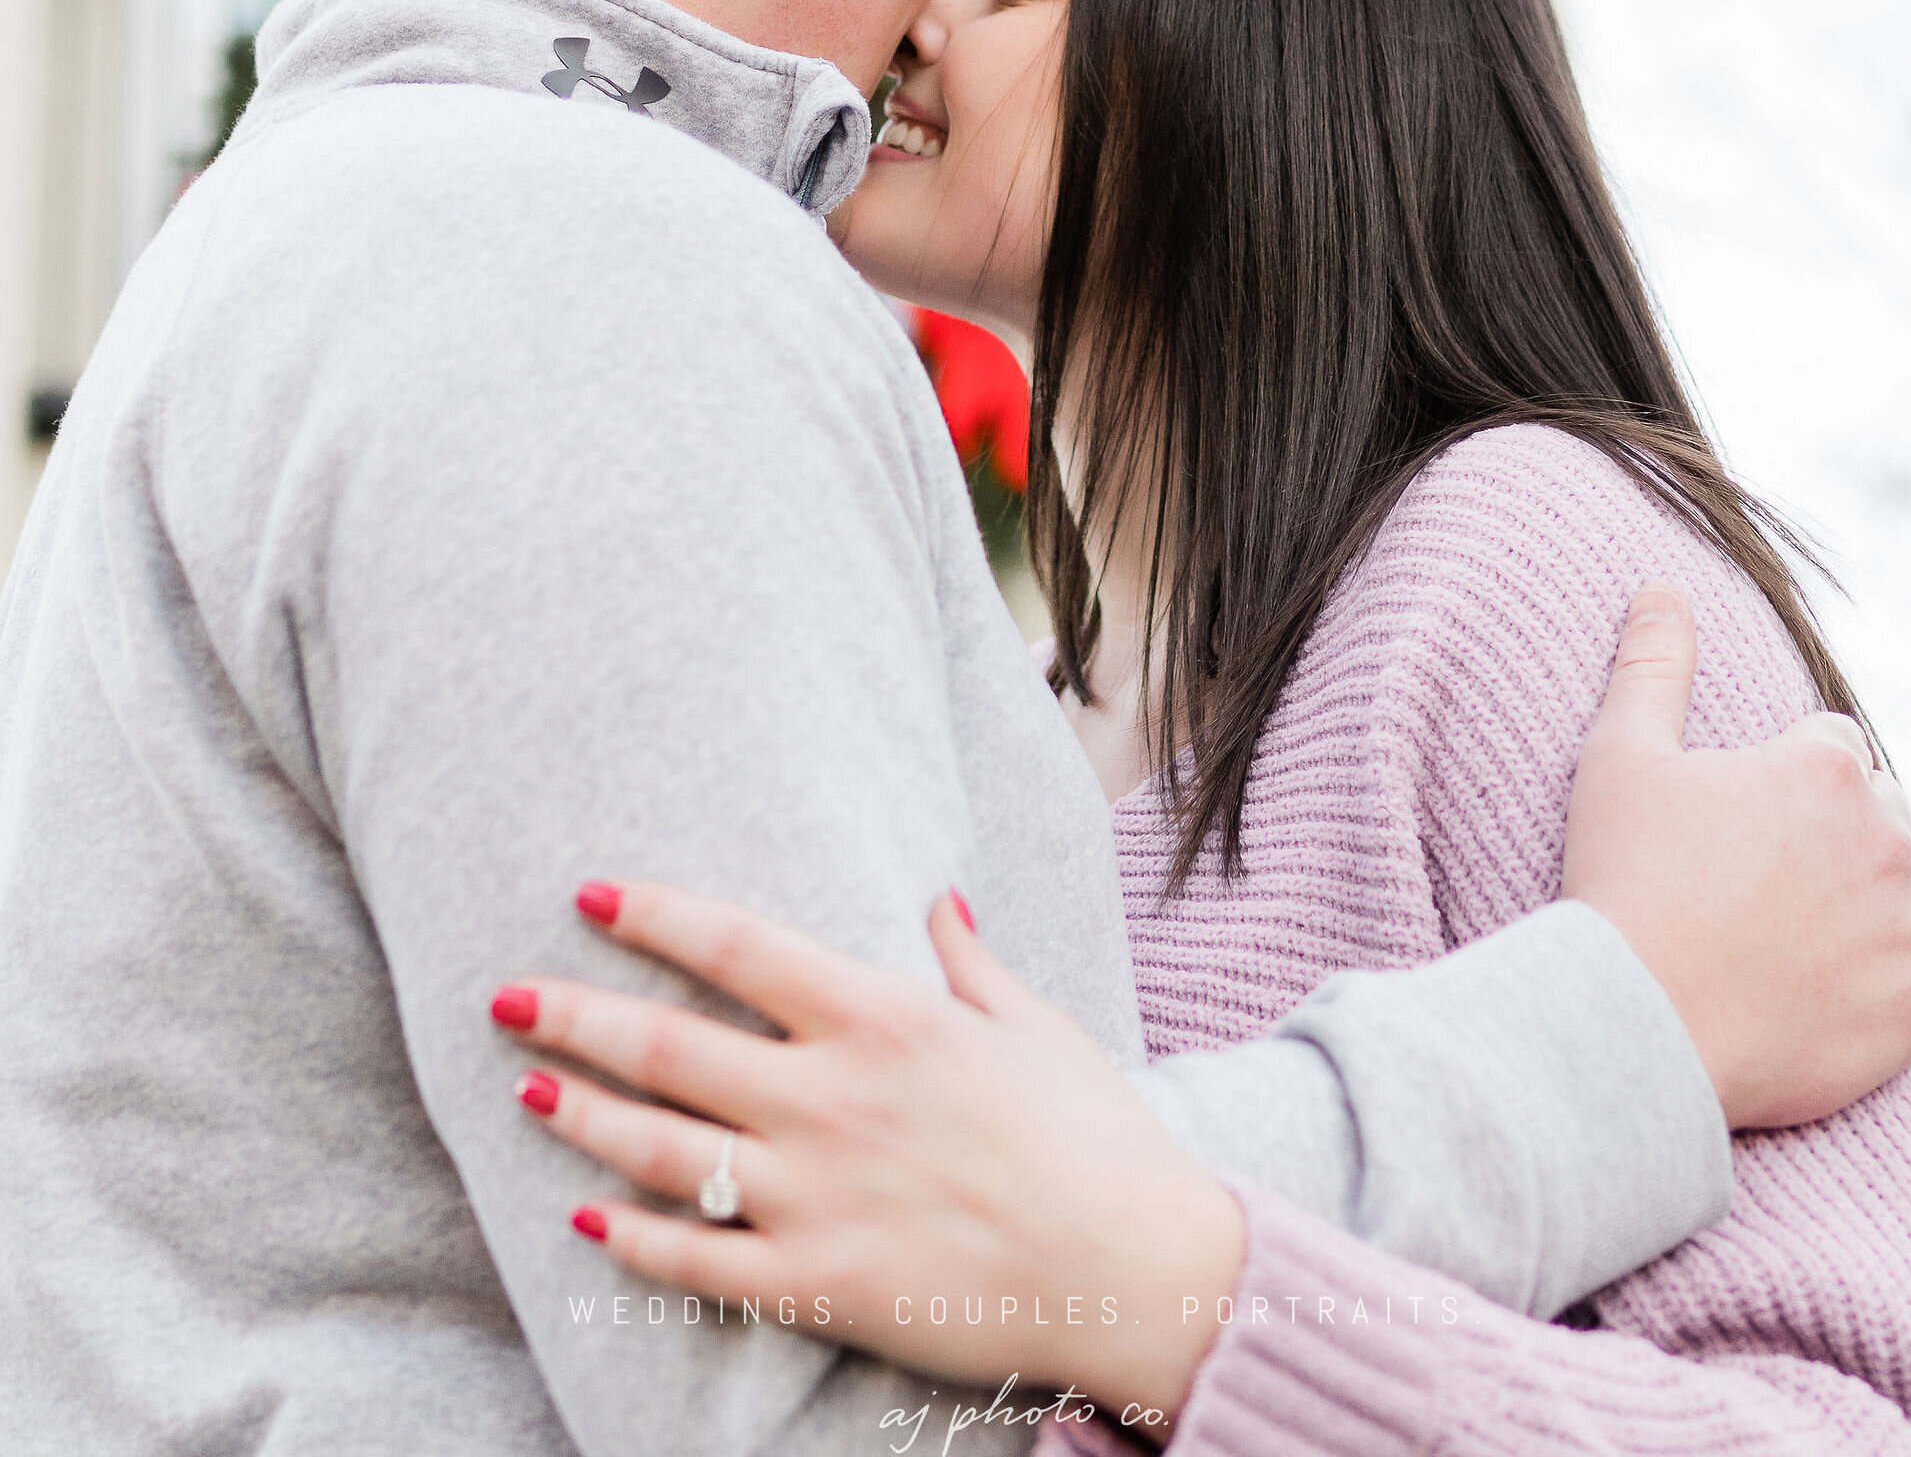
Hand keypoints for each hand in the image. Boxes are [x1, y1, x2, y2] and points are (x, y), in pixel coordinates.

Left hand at [492, 884, 1244, 1433]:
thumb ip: (967, 961)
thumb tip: (934, 898)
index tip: (590, 895)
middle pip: (668, 1044)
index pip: (735, 946)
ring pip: (663, 1149)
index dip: (652, 916)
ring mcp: (815, 1196)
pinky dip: (632, 1240)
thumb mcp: (1033, 1024)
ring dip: (585, 1116)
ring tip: (528, 1092)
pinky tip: (589, 1218)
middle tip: (506, 996)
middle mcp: (831, 1097)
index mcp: (882, 1017)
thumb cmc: (1092, 1138)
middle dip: (574, 1016)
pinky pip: (697, 1262)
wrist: (1135, 1271)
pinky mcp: (817, 1284)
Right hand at [1562, 584, 1910, 1128]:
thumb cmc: (1625, 880)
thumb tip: (1662, 588)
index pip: (1836, 746)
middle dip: (1837, 833)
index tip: (1738, 817)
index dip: (1784, 775)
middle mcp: (1886, 843)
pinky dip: (1892, 987)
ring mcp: (1906, 934)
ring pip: (1910, 900)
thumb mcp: (1622, 754)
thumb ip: (1655, 664)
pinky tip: (1827, 989)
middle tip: (1758, 875)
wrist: (1636, 1026)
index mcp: (1827, 770)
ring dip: (1869, 907)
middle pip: (1883, 816)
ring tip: (1788, 933)